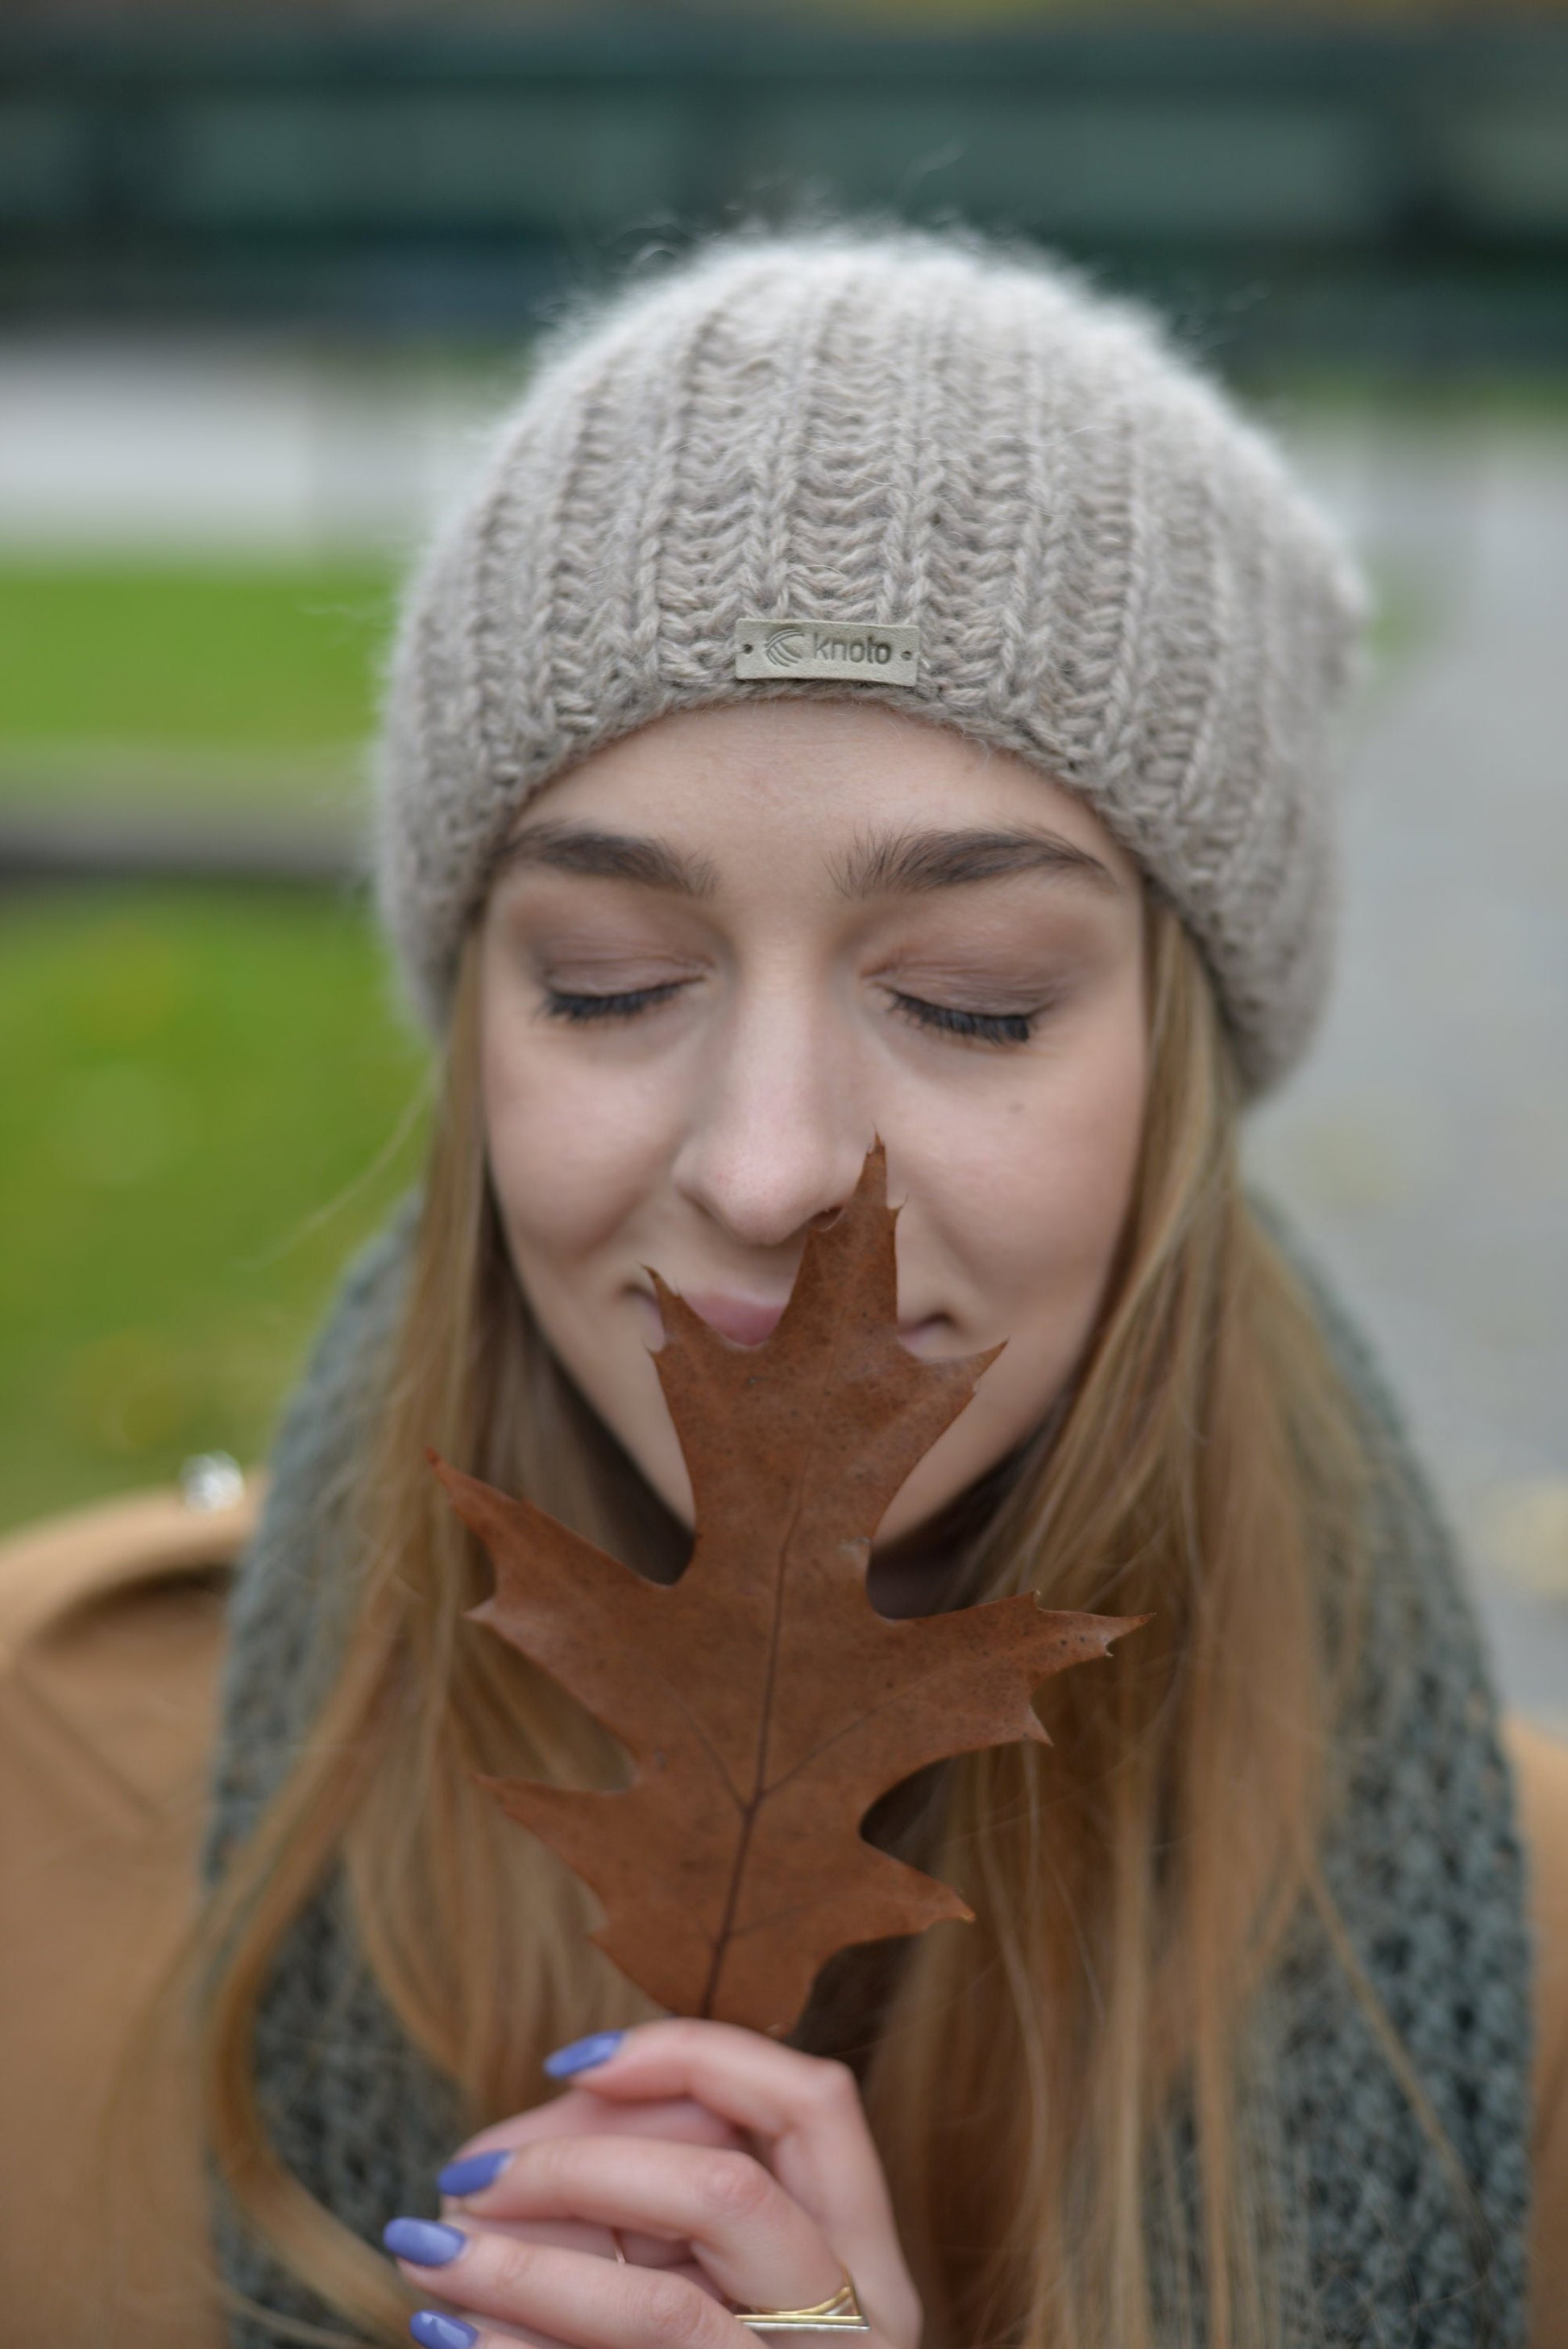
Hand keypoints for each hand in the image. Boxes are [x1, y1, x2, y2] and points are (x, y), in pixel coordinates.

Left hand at [384, 2018, 922, 2347]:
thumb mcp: (724, 2275)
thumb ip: (674, 2193)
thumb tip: (568, 2101)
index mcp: (864, 2263)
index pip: (812, 2102)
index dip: (689, 2054)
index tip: (569, 2060)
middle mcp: (853, 2334)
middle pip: (727, 2187)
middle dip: (577, 2159)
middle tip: (467, 2172)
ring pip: (659, 2305)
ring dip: (521, 2264)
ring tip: (426, 2247)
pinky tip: (447, 2332)